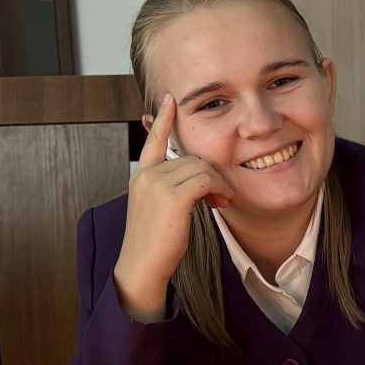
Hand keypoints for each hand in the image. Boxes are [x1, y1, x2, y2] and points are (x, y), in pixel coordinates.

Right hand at [113, 94, 233, 320]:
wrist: (142, 266)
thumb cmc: (156, 243)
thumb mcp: (160, 209)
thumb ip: (173, 188)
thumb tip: (202, 180)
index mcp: (142, 175)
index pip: (153, 139)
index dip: (163, 118)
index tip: (171, 98)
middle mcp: (147, 174)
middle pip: (192, 158)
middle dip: (212, 173)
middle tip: (223, 195)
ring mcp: (158, 183)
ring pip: (202, 167)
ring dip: (220, 183)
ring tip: (223, 201)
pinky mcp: (172, 196)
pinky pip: (207, 179)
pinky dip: (220, 189)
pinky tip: (222, 202)